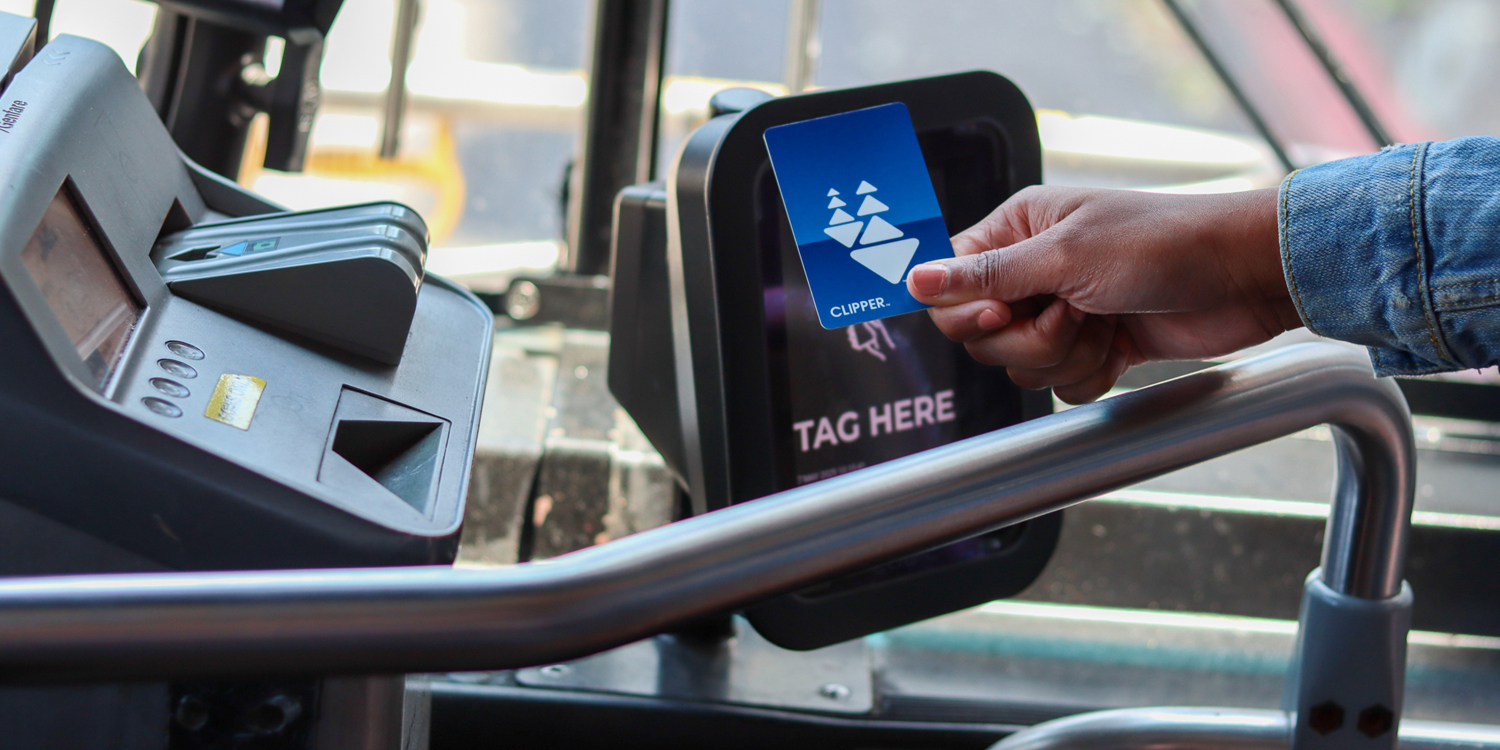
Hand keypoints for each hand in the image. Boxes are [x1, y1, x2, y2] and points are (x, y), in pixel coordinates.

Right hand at [905, 186, 1299, 403]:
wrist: (1244, 278)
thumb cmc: (1165, 243)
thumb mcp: (1066, 256)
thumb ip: (987, 276)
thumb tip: (914, 279)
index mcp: (1016, 231)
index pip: (950, 283)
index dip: (965, 310)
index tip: (999, 314)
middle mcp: (1032, 271)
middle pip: (979, 335)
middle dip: (1027, 338)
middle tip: (1070, 313)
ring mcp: (1062, 312)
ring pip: (1019, 365)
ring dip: (1063, 355)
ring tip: (1104, 324)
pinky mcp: (1093, 347)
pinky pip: (1058, 384)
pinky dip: (1087, 374)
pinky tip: (1118, 348)